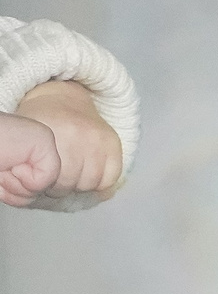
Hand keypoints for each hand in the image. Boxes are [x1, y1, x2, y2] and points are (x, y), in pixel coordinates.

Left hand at [4, 81, 125, 209]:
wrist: (62, 97)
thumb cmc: (41, 123)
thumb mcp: (28, 141)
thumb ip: (32, 168)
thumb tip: (35, 196)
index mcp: (51, 134)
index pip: (50, 180)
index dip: (44, 185)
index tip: (40, 179)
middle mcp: (78, 135)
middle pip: (71, 183)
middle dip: (61, 186)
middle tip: (55, 179)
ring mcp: (98, 139)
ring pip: (91, 184)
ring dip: (80, 185)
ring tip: (72, 175)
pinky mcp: (114, 143)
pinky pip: (111, 178)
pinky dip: (100, 182)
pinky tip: (89, 174)